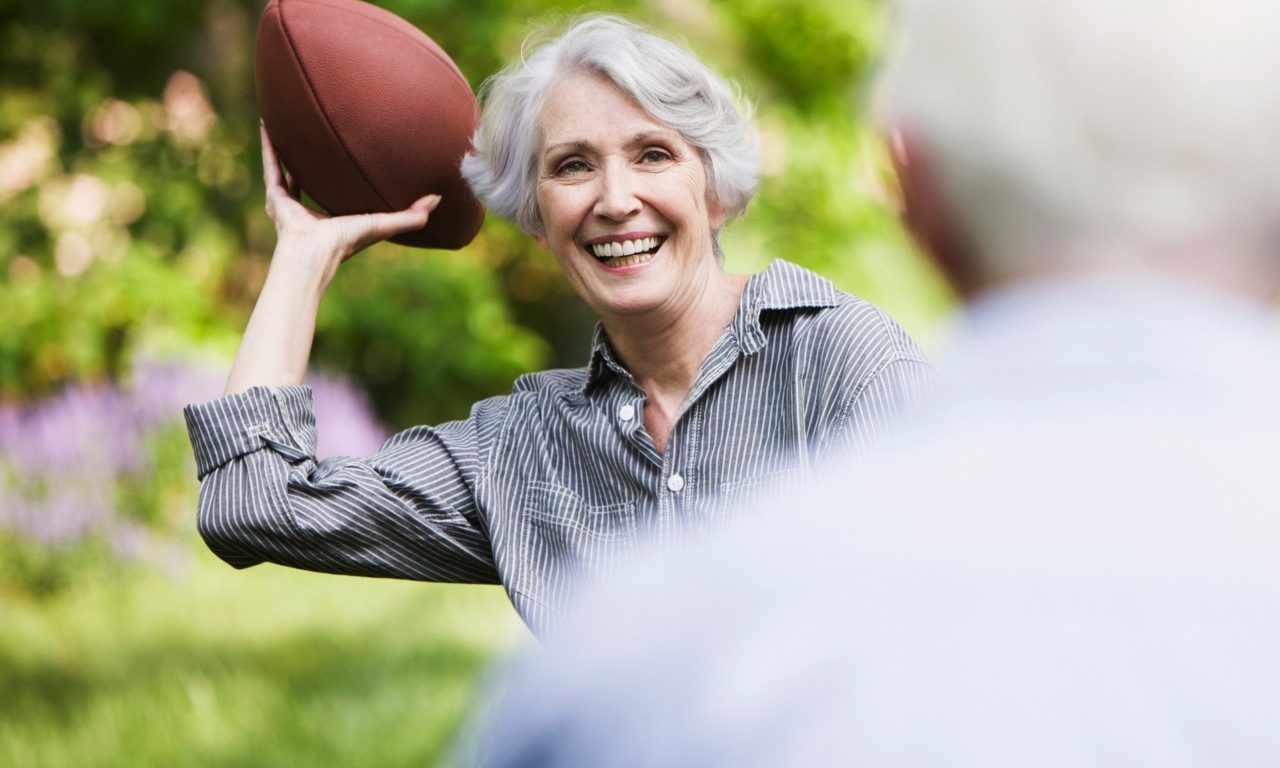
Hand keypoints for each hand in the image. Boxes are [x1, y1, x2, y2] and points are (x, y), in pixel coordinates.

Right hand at [260, 123, 440, 261]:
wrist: (314, 252)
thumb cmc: (347, 242)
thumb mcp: (383, 224)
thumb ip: (411, 216)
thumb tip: (438, 199)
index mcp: (334, 216)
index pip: (340, 192)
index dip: (347, 176)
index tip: (353, 157)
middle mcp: (309, 208)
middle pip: (312, 177)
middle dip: (314, 160)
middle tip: (319, 135)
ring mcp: (289, 202)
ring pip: (288, 168)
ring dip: (288, 148)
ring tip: (288, 124)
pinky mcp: (275, 195)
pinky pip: (272, 165)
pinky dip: (270, 145)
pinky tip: (270, 123)